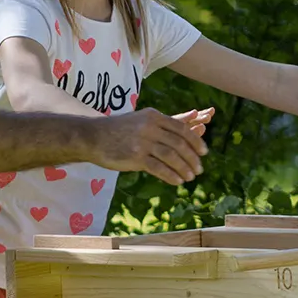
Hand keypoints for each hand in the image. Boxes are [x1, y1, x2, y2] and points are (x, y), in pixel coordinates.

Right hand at [92, 107, 209, 184]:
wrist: (93, 137)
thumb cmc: (120, 130)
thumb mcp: (141, 120)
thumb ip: (163, 124)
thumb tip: (189, 125)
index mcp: (154, 116)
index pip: (182, 129)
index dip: (196, 142)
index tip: (203, 153)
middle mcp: (150, 127)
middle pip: (179, 144)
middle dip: (192, 158)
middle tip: (199, 169)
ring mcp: (142, 142)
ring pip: (172, 157)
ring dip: (184, 169)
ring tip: (190, 177)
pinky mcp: (135, 157)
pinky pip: (159, 168)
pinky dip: (171, 176)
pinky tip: (177, 181)